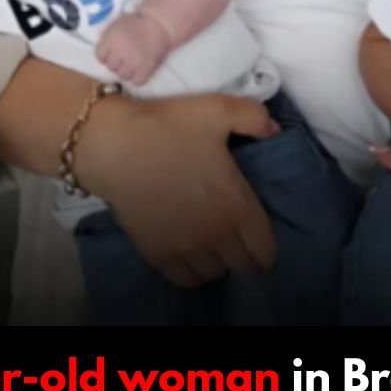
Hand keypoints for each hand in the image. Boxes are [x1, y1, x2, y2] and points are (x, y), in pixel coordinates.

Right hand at [77, 92, 280, 287]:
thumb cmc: (170, 127)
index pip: (265, 251)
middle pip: (243, 267)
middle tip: (241, 243)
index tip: (264, 245)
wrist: (116, 147)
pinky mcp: (157, 254)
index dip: (268, 253)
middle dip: (247, 258)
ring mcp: (185, 249)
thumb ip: (254, 118)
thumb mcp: (218, 110)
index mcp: (237, 207)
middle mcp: (216, 236)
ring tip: (215, 247)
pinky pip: (185, 280)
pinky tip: (191, 256)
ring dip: (219, 263)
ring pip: (214, 274)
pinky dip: (193, 273)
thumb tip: (275, 130)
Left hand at [96, 12, 171, 84]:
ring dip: (127, 71)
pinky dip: (137, 78)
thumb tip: (103, 50)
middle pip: (111, 67)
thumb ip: (107, 37)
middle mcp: (119, 53)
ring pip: (123, 76)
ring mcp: (133, 63)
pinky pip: (136, 82)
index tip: (113, 52)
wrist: (159, 25)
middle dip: (117, 62)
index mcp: (110, 41)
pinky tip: (140, 71)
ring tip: (133, 64)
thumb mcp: (116, 24)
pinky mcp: (145, 70)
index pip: (100, 57)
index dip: (106, 55)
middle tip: (125, 57)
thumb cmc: (137, 22)